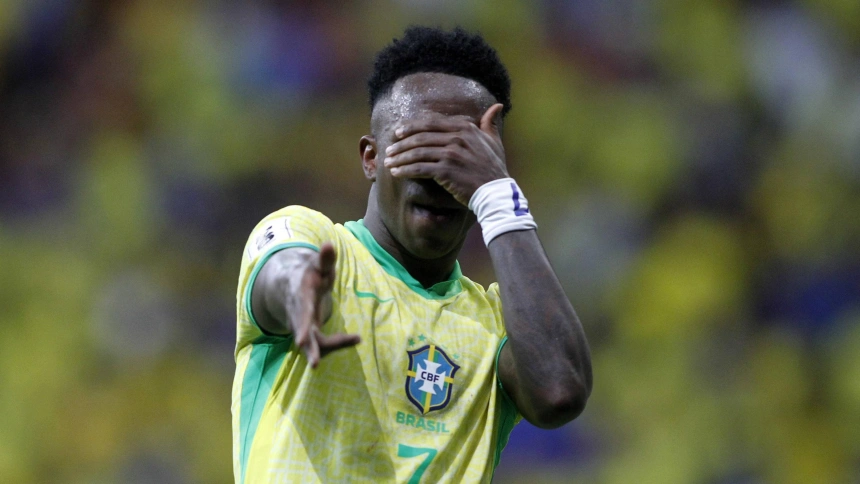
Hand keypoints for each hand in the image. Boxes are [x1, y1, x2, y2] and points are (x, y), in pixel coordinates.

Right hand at [288, 242, 359, 367]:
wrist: (290, 285)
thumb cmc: (309, 274)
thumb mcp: (317, 265)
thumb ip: (325, 258)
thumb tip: (328, 244)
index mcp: (300, 295)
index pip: (301, 310)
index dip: (302, 324)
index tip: (300, 341)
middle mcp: (297, 313)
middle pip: (301, 332)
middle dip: (307, 347)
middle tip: (314, 363)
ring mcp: (301, 325)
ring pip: (310, 343)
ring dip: (319, 352)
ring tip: (328, 359)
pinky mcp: (308, 333)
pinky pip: (320, 343)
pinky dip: (337, 343)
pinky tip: (356, 338)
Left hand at [383, 103, 508, 205]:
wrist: (495, 192)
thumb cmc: (494, 168)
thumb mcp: (495, 142)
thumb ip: (490, 123)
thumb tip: (497, 106)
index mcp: (465, 128)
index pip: (431, 122)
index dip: (411, 126)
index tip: (398, 132)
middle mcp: (457, 138)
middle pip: (420, 136)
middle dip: (401, 143)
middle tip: (389, 149)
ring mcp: (451, 154)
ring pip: (417, 152)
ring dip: (399, 157)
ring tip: (388, 162)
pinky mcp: (446, 171)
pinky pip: (419, 168)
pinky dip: (405, 170)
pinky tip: (396, 173)